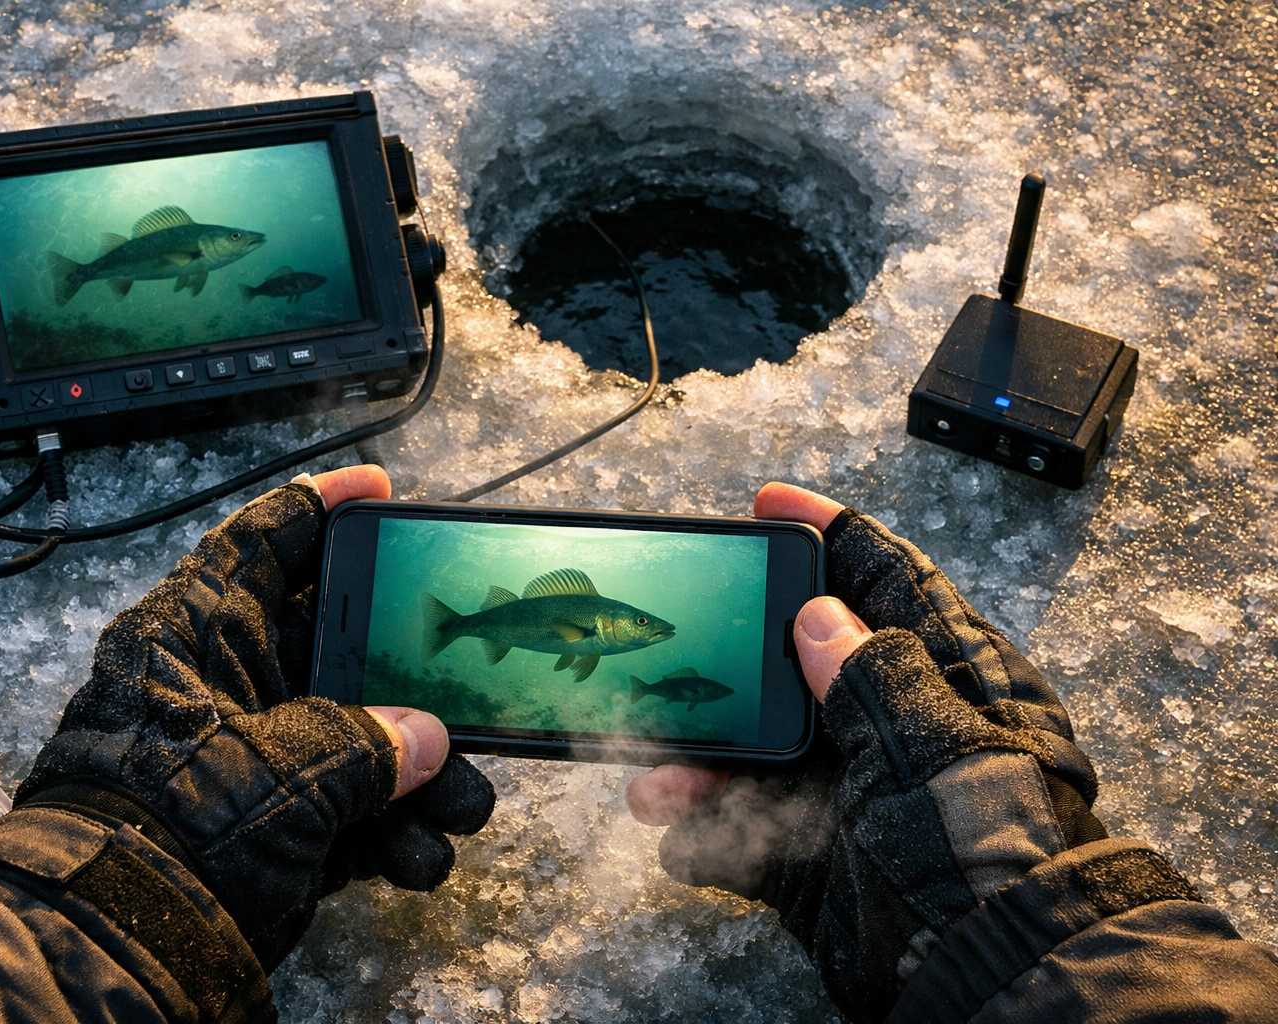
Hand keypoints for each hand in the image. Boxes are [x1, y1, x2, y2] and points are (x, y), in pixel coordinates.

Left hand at [16, 466, 495, 970]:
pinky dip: (393, 834)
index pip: (257, 546)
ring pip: (356, 736)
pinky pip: (352, 811)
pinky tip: (422, 857)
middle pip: (333, 646)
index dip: (319, 507)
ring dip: (420, 774)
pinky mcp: (275, 827)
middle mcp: (226, 688)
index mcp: (196, 640)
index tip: (379, 489)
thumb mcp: (276, 768)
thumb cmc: (172, 828)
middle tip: (464, 674)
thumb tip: (426, 742)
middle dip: (406, 672)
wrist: (125, 948)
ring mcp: (254, 759)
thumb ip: (361, 743)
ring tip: (466, 803)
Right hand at [628, 482, 1105, 1022]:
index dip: (828, 533)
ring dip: (698, 771)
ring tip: (654, 783)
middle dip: (727, 671)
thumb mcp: (932, 744)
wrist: (986, 974)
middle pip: (794, 670)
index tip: (769, 502)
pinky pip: (745, 837)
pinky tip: (681, 839)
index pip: (885, 580)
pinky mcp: (819, 861)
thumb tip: (819, 619)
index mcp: (942, 680)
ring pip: (755, 760)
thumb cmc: (987, 851)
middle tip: (673, 657)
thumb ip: (871, 675)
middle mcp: (891, 729)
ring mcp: (851, 796)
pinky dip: (706, 839)